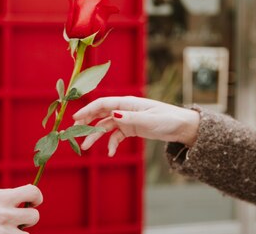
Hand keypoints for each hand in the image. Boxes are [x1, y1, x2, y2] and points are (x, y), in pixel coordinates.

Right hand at [0, 184, 42, 233]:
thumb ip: (6, 196)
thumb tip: (23, 199)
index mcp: (3, 198)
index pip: (33, 192)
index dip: (37, 196)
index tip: (33, 200)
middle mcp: (5, 215)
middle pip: (34, 216)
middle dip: (30, 217)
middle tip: (22, 218)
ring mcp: (2, 232)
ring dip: (21, 232)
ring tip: (11, 229)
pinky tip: (3, 233)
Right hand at [72, 96, 199, 156]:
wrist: (182, 127)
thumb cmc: (167, 119)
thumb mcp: (149, 120)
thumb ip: (130, 118)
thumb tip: (112, 115)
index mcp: (128, 102)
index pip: (103, 104)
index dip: (87, 110)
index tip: (75, 118)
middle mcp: (124, 109)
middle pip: (100, 113)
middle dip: (86, 122)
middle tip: (73, 132)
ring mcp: (127, 119)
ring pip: (105, 126)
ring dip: (95, 136)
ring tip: (85, 147)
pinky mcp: (130, 128)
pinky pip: (116, 136)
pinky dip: (111, 144)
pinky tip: (110, 153)